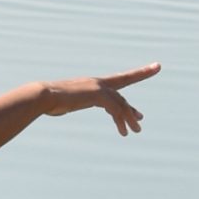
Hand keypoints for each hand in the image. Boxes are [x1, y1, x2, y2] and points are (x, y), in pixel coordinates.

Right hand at [41, 65, 161, 134]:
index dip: (139, 73)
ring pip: (121, 104)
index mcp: (92, 84)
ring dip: (129, 119)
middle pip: (121, 96)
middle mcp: (98, 83)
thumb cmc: (48, 101)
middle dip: (131, 109)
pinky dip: (121, 119)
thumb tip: (58, 106)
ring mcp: (99, 88)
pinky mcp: (98, 94)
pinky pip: (115, 108)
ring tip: (135, 131)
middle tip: (140, 119)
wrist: (42, 96)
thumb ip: (68, 102)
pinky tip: (123, 131)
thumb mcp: (64, 102)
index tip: (155, 67)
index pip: (120, 79)